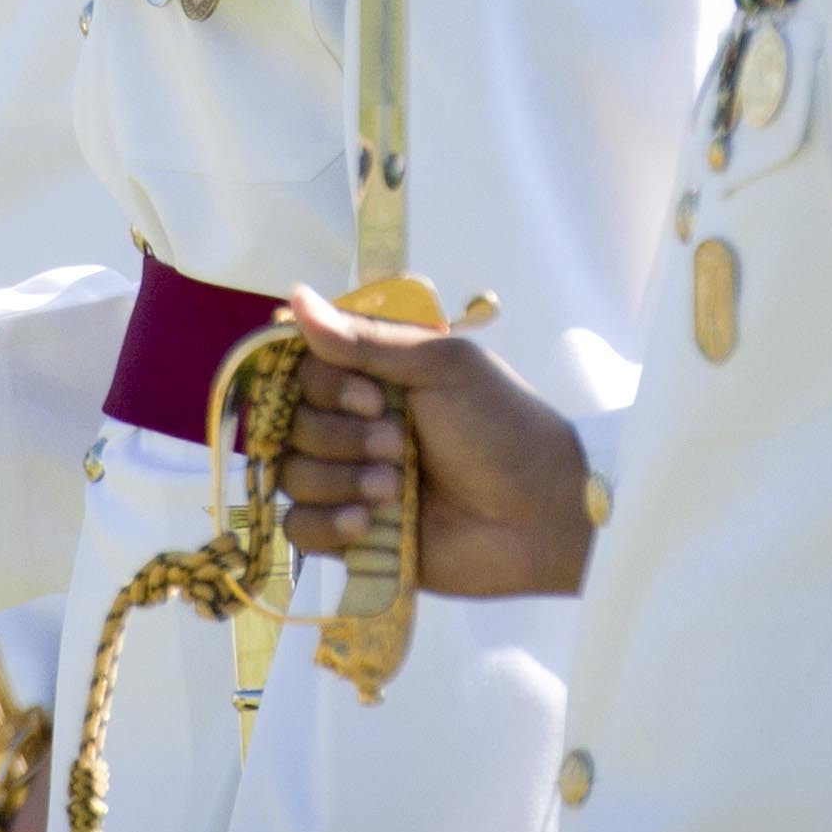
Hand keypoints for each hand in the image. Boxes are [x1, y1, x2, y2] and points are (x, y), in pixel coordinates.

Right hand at [277, 288, 594, 598]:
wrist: (539, 512)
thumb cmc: (501, 427)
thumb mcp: (441, 367)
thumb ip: (365, 340)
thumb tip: (296, 294)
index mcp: (373, 381)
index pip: (303, 373)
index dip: (324, 387)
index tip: (372, 397)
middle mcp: (353, 428)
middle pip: (291, 424)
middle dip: (342, 438)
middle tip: (399, 446)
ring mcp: (351, 483)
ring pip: (291, 476)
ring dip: (340, 480)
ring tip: (396, 489)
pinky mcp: (354, 537)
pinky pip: (299, 528)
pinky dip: (325, 524)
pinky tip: (367, 523)